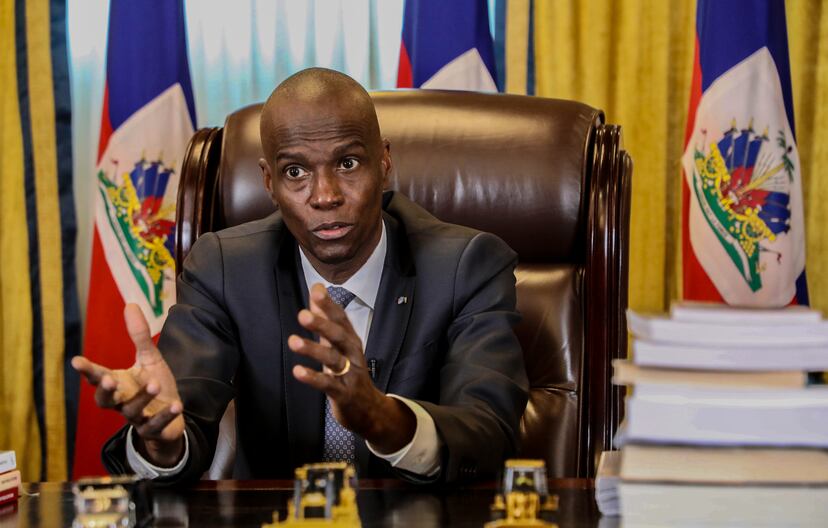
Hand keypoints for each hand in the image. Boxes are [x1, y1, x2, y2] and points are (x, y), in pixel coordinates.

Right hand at [71, 304, 185, 466]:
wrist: (171, 415)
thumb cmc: (154, 384)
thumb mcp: (149, 358)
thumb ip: (139, 336)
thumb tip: (130, 304)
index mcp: (119, 383)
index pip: (98, 377)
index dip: (87, 370)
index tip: (76, 360)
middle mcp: (122, 402)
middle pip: (105, 401)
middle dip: (105, 391)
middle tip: (109, 379)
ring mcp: (137, 417)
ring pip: (132, 411)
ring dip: (143, 397)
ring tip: (155, 384)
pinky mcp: (153, 428)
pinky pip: (155, 425)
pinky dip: (164, 415)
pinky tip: (176, 404)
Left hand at [289, 283, 415, 453]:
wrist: (369, 409)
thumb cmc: (350, 371)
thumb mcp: (339, 344)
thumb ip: (325, 317)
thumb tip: (316, 288)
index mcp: (351, 340)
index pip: (341, 319)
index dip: (329, 305)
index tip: (317, 290)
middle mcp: (352, 354)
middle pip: (339, 336)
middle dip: (322, 324)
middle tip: (302, 314)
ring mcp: (349, 374)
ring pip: (332, 359)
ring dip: (313, 349)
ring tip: (293, 341)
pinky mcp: (343, 394)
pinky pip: (328, 384)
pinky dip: (313, 378)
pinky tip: (297, 371)